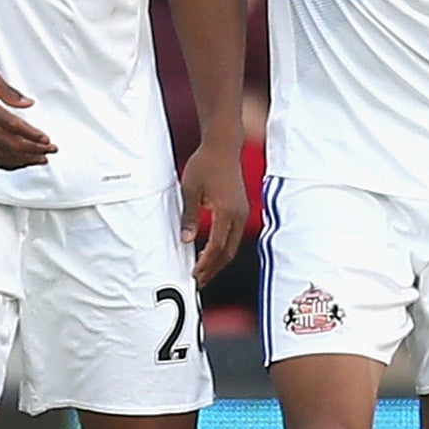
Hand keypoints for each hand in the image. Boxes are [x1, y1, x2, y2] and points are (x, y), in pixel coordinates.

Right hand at [0, 64, 57, 169]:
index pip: (13, 126)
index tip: (47, 140)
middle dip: (33, 150)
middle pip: (10, 145)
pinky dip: (8, 164)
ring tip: (40, 159)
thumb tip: (29, 104)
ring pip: (1, 157)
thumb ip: (10, 92)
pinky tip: (20, 163)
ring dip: (23, 161)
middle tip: (49, 151)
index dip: (32, 136)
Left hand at [180, 138, 248, 285]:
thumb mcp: (190, 190)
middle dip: (213, 269)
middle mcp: (239, 215)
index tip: (194, 274)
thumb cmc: (205, 165)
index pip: (217, 246)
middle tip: (198, 281)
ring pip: (233, 246)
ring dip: (218, 261)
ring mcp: (242, 213)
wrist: (222, 147)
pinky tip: (211, 253)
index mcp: (227, 211)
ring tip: (203, 272)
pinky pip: (234, 236)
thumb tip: (185, 240)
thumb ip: (189, 217)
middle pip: (228, 252)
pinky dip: (223, 249)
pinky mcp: (241, 210)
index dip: (206, 263)